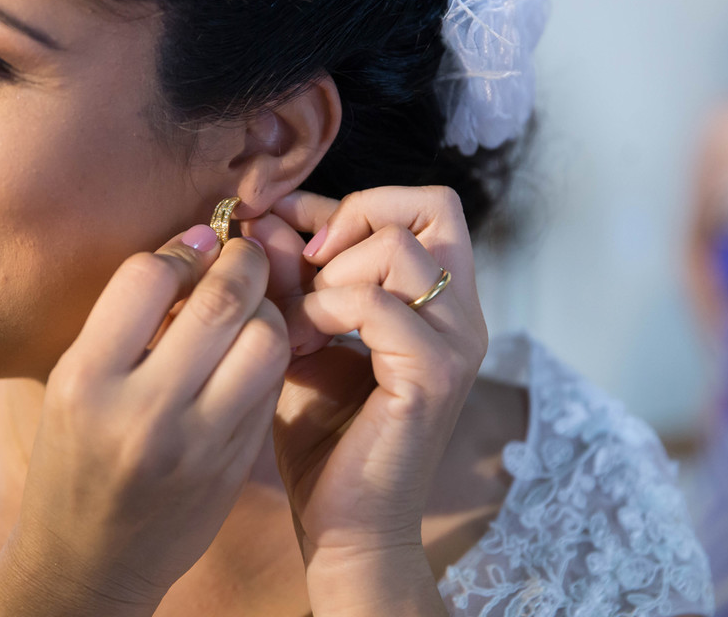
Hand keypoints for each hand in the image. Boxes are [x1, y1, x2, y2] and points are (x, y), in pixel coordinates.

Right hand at [10, 226, 290, 612]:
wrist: (89, 561)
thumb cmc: (74, 459)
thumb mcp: (74, 384)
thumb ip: (127, 322)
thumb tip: (194, 246)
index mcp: (86, 381)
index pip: (147, 277)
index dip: (180, 247)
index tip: (194, 243)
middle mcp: (143, 412)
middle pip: (221, 302)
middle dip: (241, 260)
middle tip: (241, 252)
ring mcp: (197, 443)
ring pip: (265, 341)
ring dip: (266, 308)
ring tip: (250, 304)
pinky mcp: (234, 465)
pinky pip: (271, 384)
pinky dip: (269, 352)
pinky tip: (252, 348)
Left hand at [242, 186, 487, 566]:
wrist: (343, 526)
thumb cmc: (323, 437)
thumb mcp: (302, 335)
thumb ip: (293, 278)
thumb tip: (265, 221)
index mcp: (440, 300)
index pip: (420, 206)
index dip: (346, 203)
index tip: (285, 224)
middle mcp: (462, 313)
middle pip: (432, 205)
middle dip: (351, 218)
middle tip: (303, 267)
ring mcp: (456, 342)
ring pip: (398, 247)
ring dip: (328, 273)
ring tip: (294, 322)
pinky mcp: (435, 375)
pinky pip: (375, 304)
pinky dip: (322, 312)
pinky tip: (297, 348)